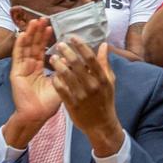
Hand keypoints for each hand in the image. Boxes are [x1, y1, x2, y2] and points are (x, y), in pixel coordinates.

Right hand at [4, 19, 62, 146]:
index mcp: (39, 68)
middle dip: (38, 32)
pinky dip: (20, 45)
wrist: (37, 115)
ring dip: (29, 34)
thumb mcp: (61, 83)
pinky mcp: (16, 72)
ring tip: (34, 22)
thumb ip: (67, 70)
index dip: (45, 38)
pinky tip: (23, 34)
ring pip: (26, 47)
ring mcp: (22, 68)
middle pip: (33, 45)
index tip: (51, 26)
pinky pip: (18, 56)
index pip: (42, 49)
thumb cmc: (49, 102)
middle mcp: (30, 66)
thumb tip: (79, 59)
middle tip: (43, 18)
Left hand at [50, 39, 124, 156]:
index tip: (72, 37)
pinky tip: (53, 74)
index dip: (80, 46)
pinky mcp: (72, 105)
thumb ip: (105, 63)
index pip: (90, 58)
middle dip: (66, 52)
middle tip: (59, 44)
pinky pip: (61, 90)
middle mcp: (92, 85)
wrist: (101, 125)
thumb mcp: (110, 81)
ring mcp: (82, 95)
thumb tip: (104, 45)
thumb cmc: (105, 100)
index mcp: (102, 78)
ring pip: (67, 75)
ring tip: (52, 57)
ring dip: (58, 64)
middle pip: (77, 64)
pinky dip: (56, 80)